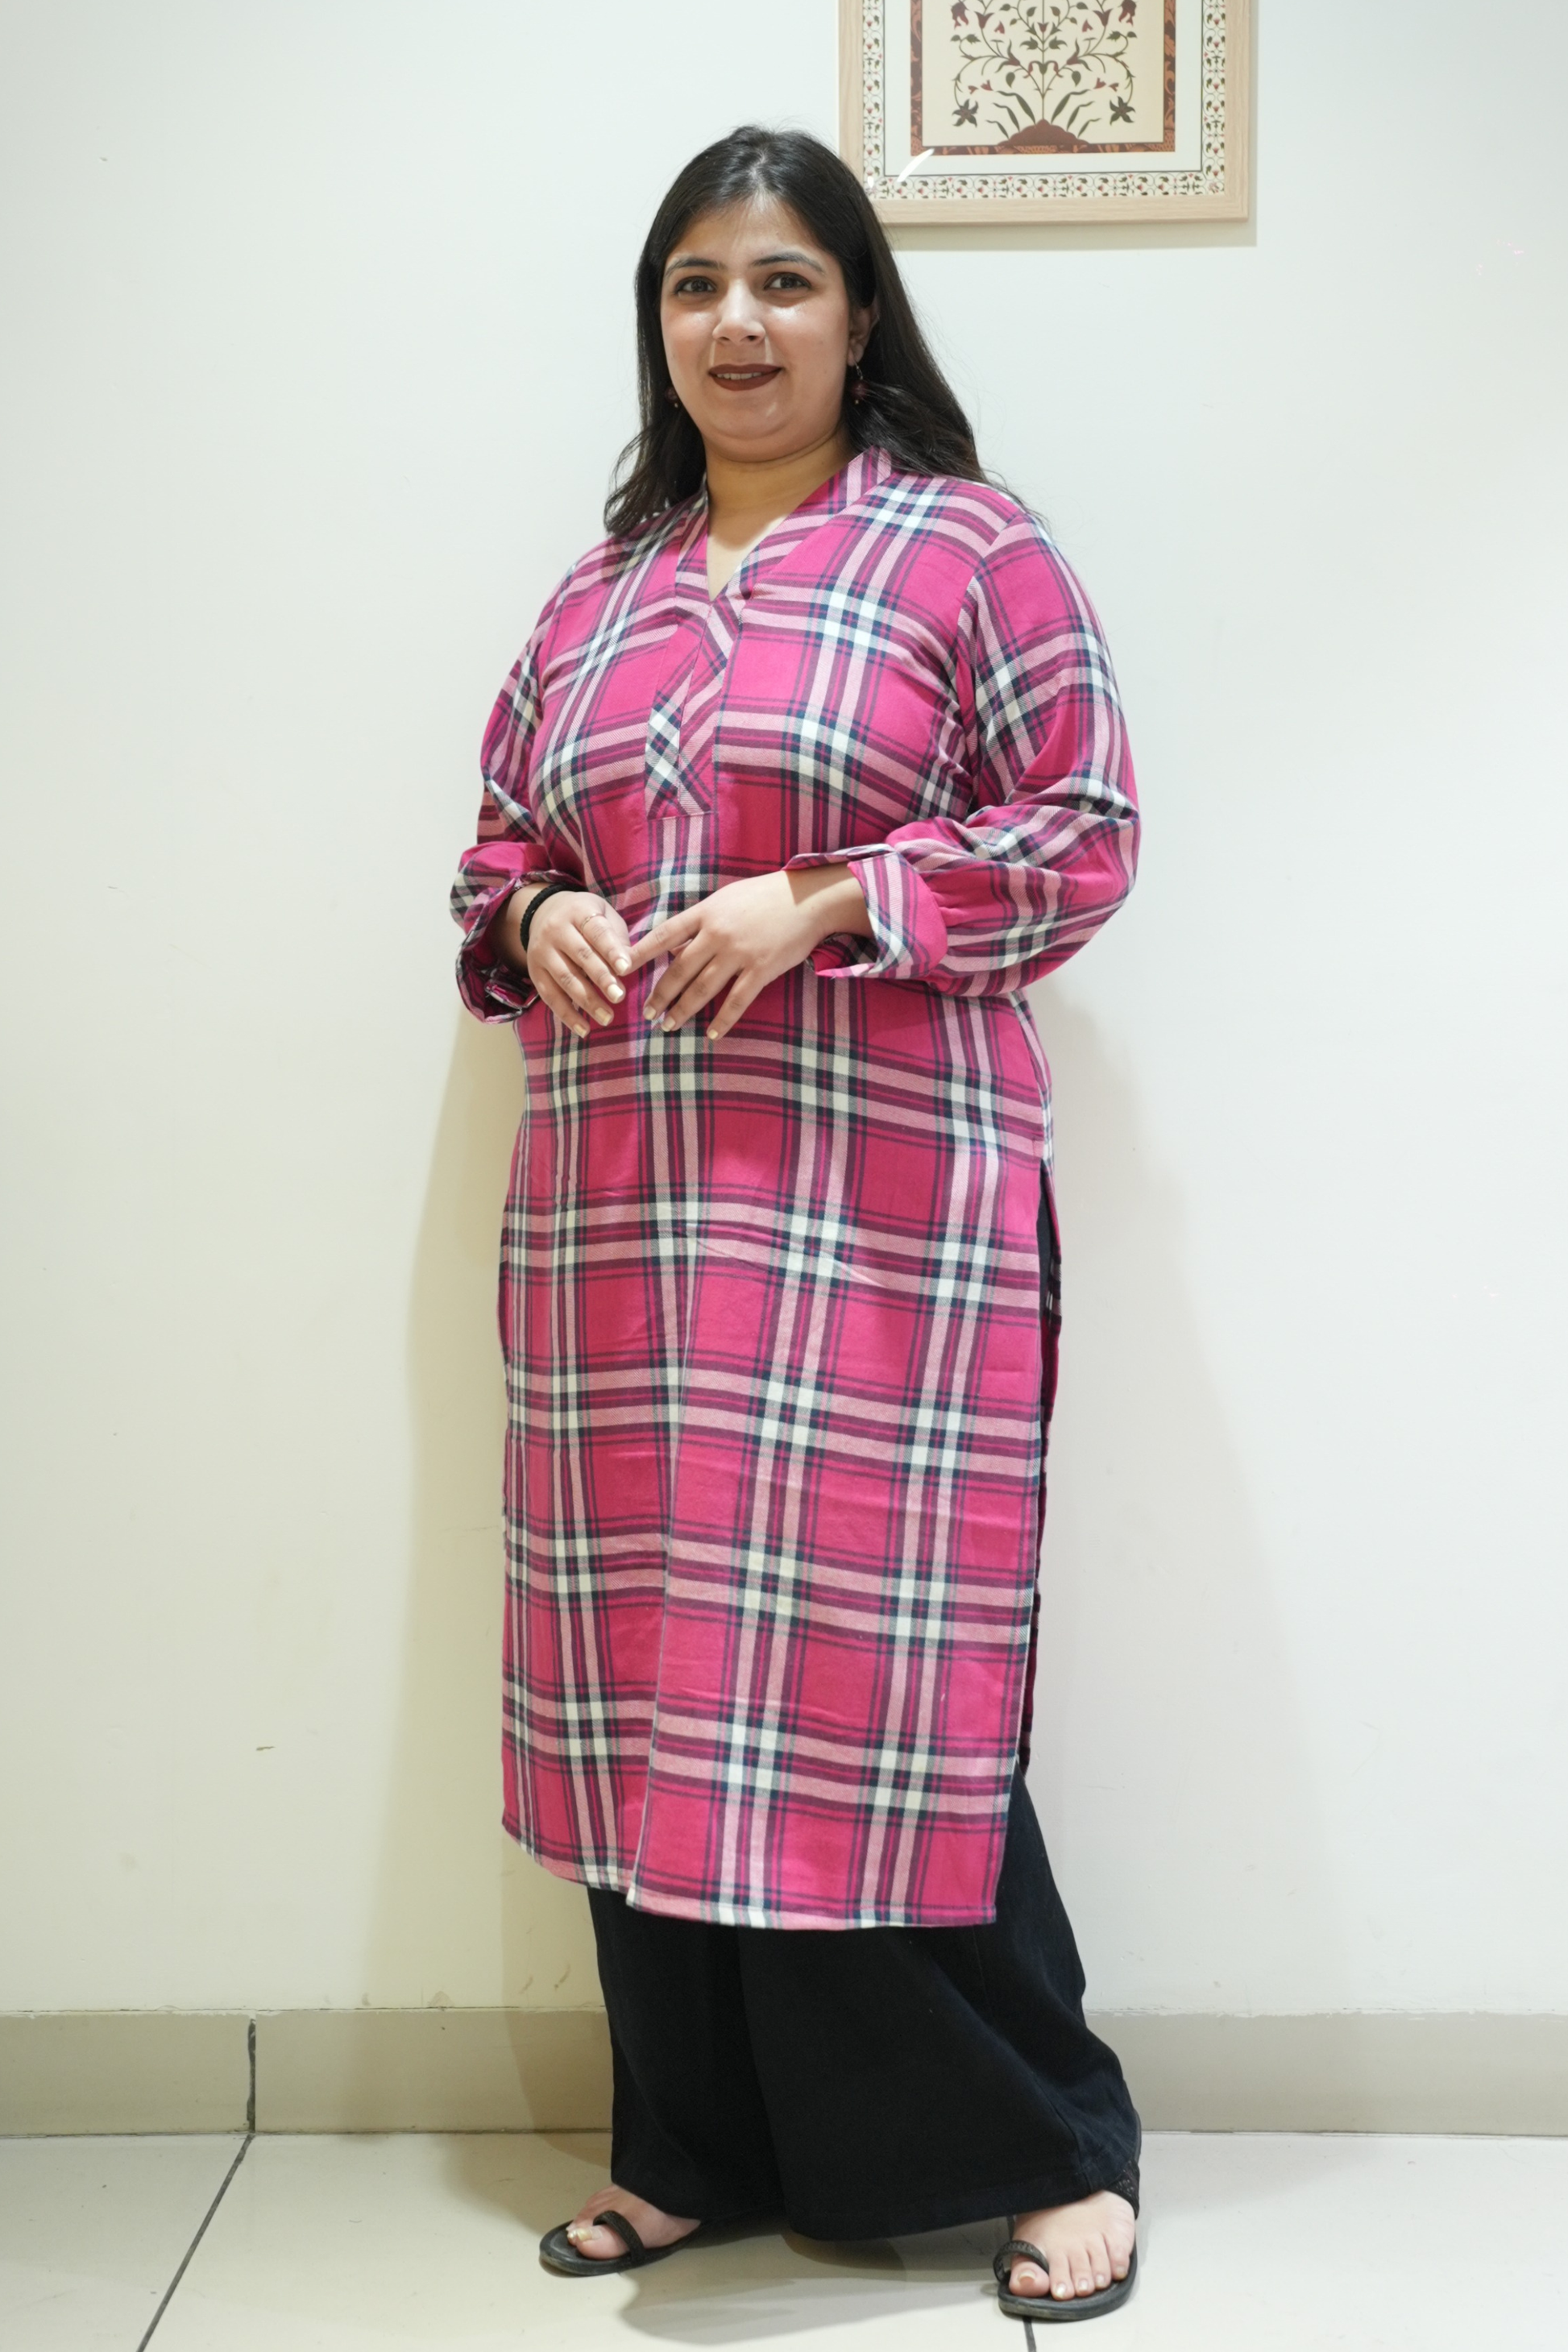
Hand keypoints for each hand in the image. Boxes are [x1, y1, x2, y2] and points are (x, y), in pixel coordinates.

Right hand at [500, 885, 633, 1039]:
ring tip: (608, 1018)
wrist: (544, 913)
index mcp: (578, 912)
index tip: (627, 969)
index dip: (612, 951)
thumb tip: (630, 965)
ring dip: (587, 1001)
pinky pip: (550, 996)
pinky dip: (567, 1015)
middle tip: (619, 997)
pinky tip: (584, 1029)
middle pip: (580, 956)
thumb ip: (617, 938)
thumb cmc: (586, 919)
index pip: (597, 932)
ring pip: (565, 978)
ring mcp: (542, 951)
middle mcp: (556, 929)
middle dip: (601, 978)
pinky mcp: (534, 971)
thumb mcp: (604, 915)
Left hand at [621, 865, 868, 1040]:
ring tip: (668, 1025)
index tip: (621, 970)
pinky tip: (711, 1033)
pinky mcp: (761, 970)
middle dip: (660, 994)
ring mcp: (739, 953)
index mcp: (706, 913)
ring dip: (683, 1010)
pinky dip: (723, 1020)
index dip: (640, 954)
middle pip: (679, 970)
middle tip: (647, 1014)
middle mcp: (717, 934)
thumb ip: (701, 922)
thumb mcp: (726, 899)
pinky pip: (737, 1001)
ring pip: (703, 988)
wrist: (807, 899)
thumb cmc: (764, 896)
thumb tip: (675, 946)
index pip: (664, 935)